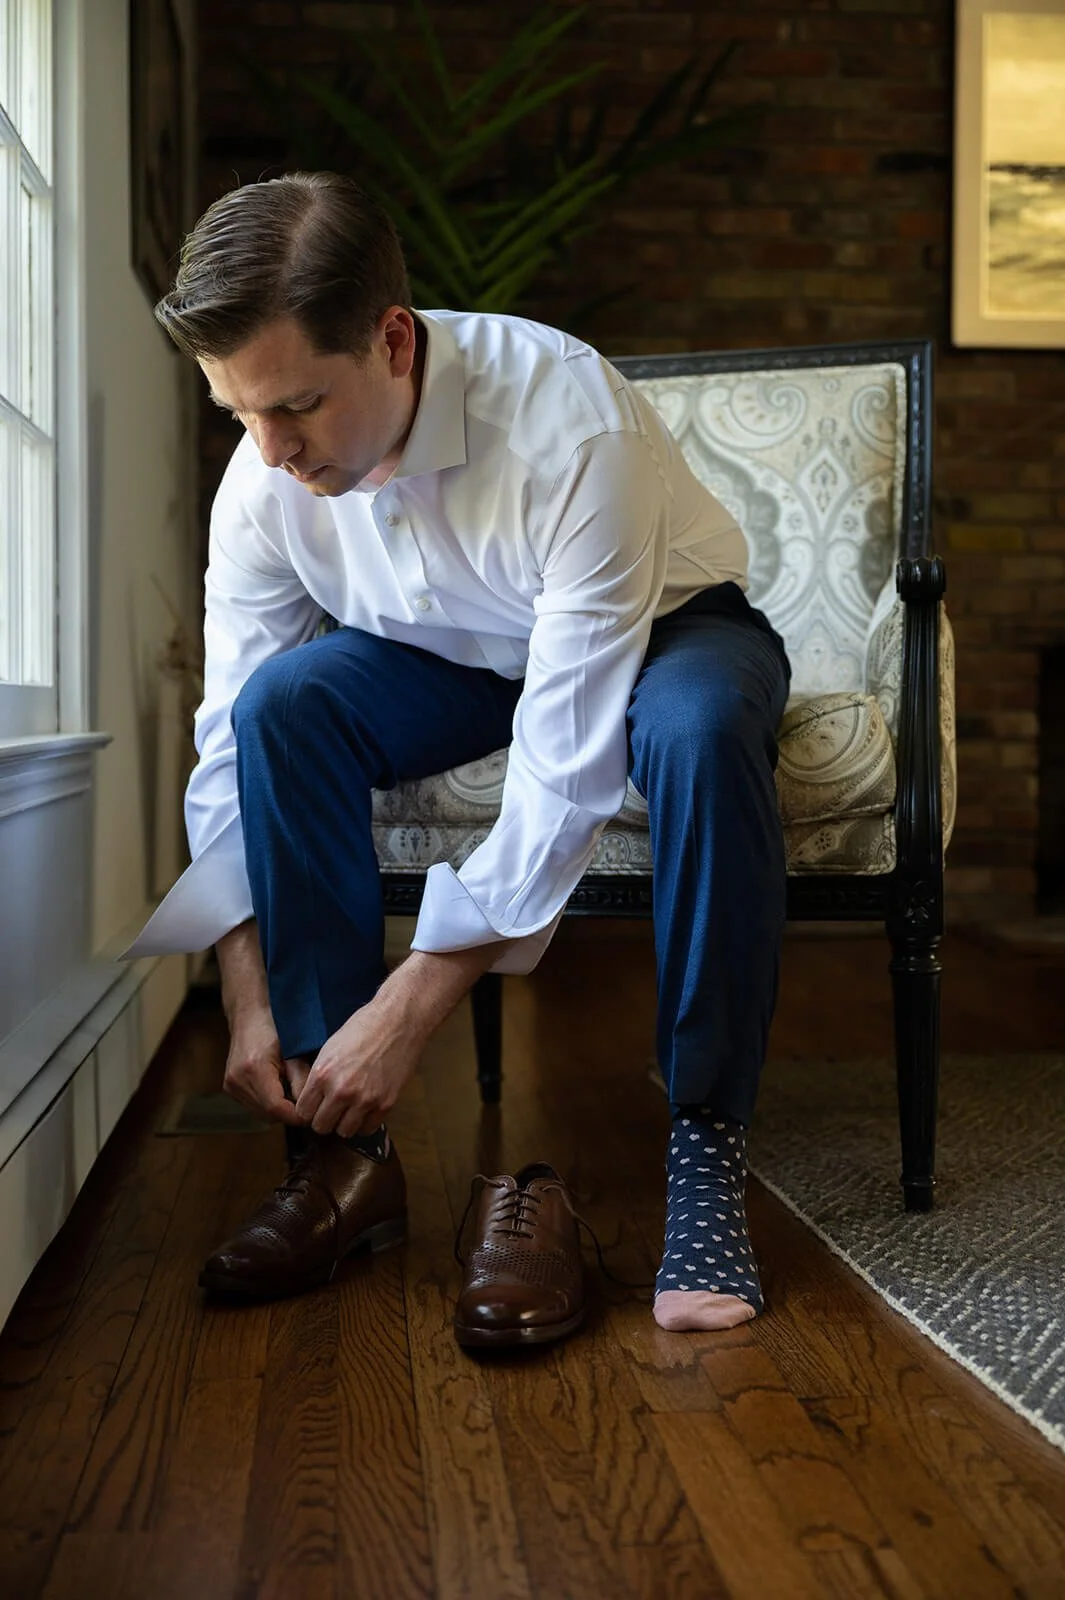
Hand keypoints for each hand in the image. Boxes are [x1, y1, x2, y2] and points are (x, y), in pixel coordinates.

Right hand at [223, 1005, 302, 1126]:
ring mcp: (230, 1085)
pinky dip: (268, 1103)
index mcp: (254, 1069)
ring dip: (278, 1110)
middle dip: (289, 1113)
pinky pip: (253, 1106)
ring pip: (260, 1114)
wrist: (249, 1015)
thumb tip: (310, 1109)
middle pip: (268, 1114)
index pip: (276, 1108)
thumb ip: (303, 1081)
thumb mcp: (295, 1052)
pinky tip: (278, 1088)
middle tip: (306, 1102)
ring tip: (292, 1091)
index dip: (296, 1115)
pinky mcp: (229, 1087)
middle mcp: (237, 1080)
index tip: (312, 1112)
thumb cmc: (276, 1028)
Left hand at [293, 993, 421, 1137]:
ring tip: (349, 1110)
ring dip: (344, 1123)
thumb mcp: (330, 1048)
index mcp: (322, 1074)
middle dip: (324, 1119)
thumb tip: (312, 1098)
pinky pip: (367, 1128)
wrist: (398, 1021)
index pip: (303, 1112)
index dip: (308, 1110)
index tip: (315, 1106)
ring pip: (344, 1132)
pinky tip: (366, 1109)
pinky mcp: (385, 1104)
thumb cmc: (364, 1027)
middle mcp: (340, 1091)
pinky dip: (365, 1122)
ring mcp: (364, 1100)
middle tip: (332, 1109)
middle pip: (321, 1126)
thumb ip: (319, 1076)